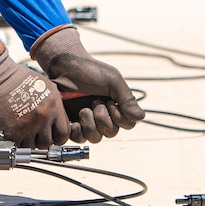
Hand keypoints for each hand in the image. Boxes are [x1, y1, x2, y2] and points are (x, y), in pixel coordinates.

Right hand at [0, 50, 69, 148]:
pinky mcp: (15, 131)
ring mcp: (29, 125)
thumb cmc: (18, 78)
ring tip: (26, 134)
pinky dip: (18, 141)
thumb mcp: (46, 86)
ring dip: (30, 142)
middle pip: (49, 142)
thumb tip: (59, 116)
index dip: (59, 137)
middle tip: (38, 136)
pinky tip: (16, 133)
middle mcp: (44, 117)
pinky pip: (20, 145)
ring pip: (34, 146)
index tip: (54, 136)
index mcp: (54, 106)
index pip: (64, 132)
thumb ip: (55, 103)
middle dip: (44, 141)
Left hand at [32, 27, 143, 142]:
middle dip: (102, 118)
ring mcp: (87, 121)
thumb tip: (141, 118)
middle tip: (94, 102)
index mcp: (116, 106)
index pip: (128, 124)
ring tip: (83, 109)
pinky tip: (74, 120)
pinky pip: (79, 139)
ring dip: (90, 124)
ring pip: (96, 138)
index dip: (119, 117)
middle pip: (111, 133)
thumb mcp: (112, 81)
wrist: (63, 67)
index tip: (110, 101)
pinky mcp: (72, 125)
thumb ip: (127, 99)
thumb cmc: (89, 71)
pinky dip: (77, 131)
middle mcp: (104, 116)